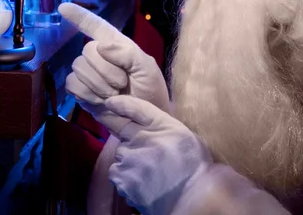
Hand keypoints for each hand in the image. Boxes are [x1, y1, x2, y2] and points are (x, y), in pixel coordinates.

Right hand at [59, 3, 169, 112]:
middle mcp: (100, 56)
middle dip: (106, 70)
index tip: (63, 6)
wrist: (145, 121)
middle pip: (87, 50)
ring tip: (114, 94)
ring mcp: (89, 74)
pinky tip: (100, 101)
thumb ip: (128, 54)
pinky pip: (72, 84)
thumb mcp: (148, 69)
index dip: (80, 16)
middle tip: (122, 84)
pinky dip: (87, 94)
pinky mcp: (81, 91)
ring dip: (98, 84)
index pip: (97, 26)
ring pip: (78, 67)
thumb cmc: (150, 92)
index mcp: (118, 45)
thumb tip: (101, 46)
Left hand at [104, 95, 211, 214]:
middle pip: (124, 136)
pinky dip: (126, 179)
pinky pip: (117, 174)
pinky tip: (143, 183)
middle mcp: (142, 139)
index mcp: (160, 125)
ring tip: (149, 173)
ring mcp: (131, 160)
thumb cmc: (192, 165)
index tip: (109, 103)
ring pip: (120, 157)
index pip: (135, 107)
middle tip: (150, 157)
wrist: (193, 198)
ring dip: (129, 163)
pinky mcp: (123, 180)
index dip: (120, 103)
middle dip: (131, 144)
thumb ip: (159, 123)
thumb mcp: (182, 133)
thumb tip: (137, 113)